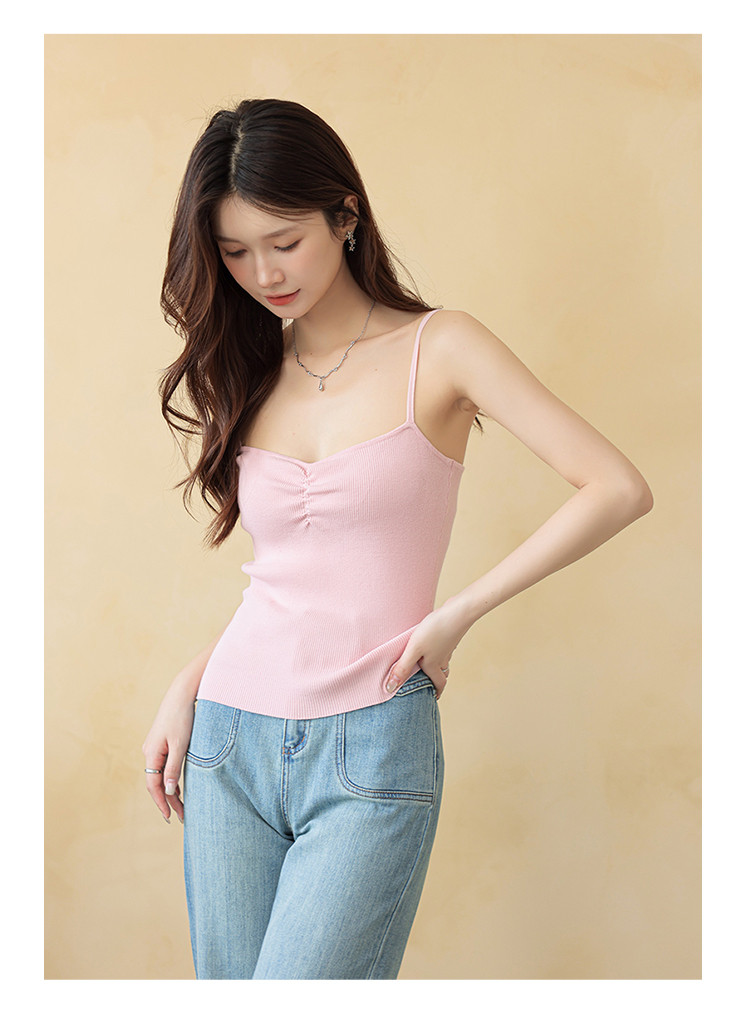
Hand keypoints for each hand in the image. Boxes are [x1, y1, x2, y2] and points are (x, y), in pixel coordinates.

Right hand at [142, 686, 195, 823]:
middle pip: (157, 782)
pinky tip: (180, 787)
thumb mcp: (181, 745)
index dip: (161, 802)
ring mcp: (155, 747)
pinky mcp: (163, 742)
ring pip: (161, 775)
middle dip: (168, 800)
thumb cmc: (182, 717)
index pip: (154, 785)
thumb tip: (169, 790)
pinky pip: (165, 766)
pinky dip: (172, 778)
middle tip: (182, 817)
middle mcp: (150, 752)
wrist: (182, 693)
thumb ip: (174, 768)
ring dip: (171, 791)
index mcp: (151, 753)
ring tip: (183, 807)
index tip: (170, 817)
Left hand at [385, 596, 472, 698]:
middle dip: (436, 680)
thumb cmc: (436, 630)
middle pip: (441, 673)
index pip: (438, 684)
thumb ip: (403, 667)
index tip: (433, 698)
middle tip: (429, 683)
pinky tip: (432, 642)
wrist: (459, 611)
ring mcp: (448, 646)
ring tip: (428, 665)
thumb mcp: (414, 649)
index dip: (436, 692)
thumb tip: (390, 688)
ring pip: (443, 660)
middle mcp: (443, 658)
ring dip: (438, 665)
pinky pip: (443, 647)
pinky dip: (439, 650)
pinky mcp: (449, 635)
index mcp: (434, 665)